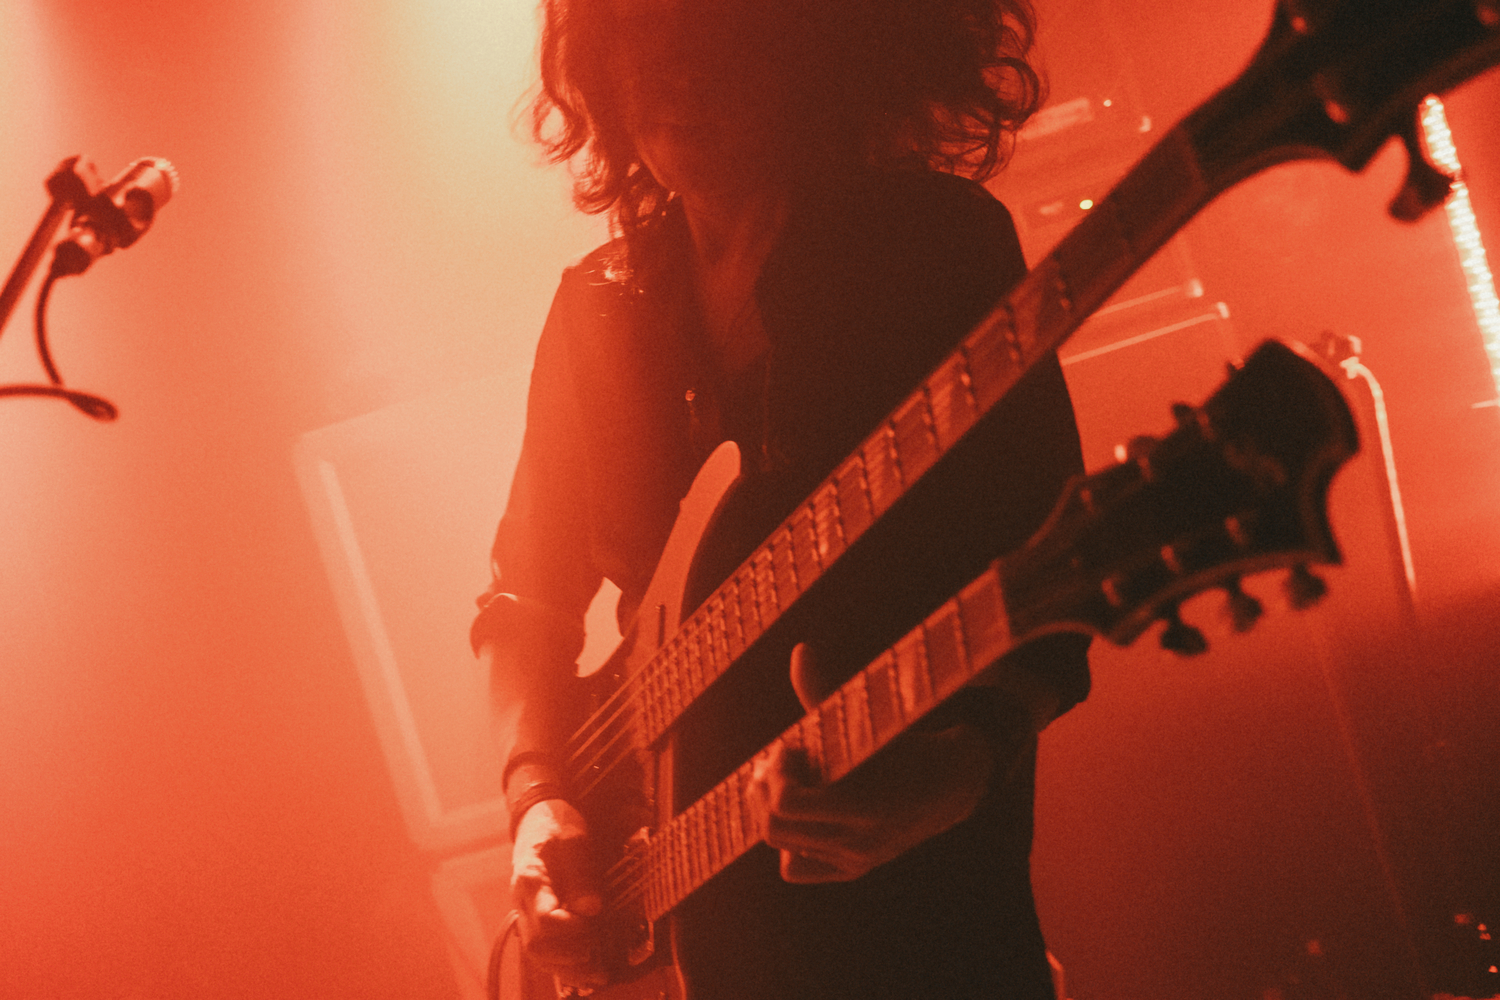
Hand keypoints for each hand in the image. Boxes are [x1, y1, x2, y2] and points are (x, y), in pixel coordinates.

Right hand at [510, 799, 606, 989]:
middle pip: (537, 945)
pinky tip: (588, 971)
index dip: (570, 930)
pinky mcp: (535, 920)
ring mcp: (525, 914)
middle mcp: (522, 902)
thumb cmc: (557, 826)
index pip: (544, 919)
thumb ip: (581, 875)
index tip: (593, 923)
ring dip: (569, 970)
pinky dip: (565, 966)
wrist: (539, 819)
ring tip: (599, 974)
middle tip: (598, 950)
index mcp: (530, 879)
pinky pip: (544, 952)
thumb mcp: (574, 841)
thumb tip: (590, 909)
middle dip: (570, 957)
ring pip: (538, 955)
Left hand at [748, 643, 996, 883]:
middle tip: (781, 763)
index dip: (776, 771)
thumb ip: (824, 692)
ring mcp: (854, 860)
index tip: (790, 748)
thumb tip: (799, 651)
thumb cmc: (902, 743)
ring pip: (780, 847)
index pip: (785, 804)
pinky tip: (804, 816)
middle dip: (766, 791)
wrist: (950, 784)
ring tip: (789, 784)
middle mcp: (857, 840)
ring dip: (775, 812)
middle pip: (773, 828)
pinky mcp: (851, 870)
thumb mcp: (867, 719)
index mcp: (863, 804)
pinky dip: (790, 841)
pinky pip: (796, 868)